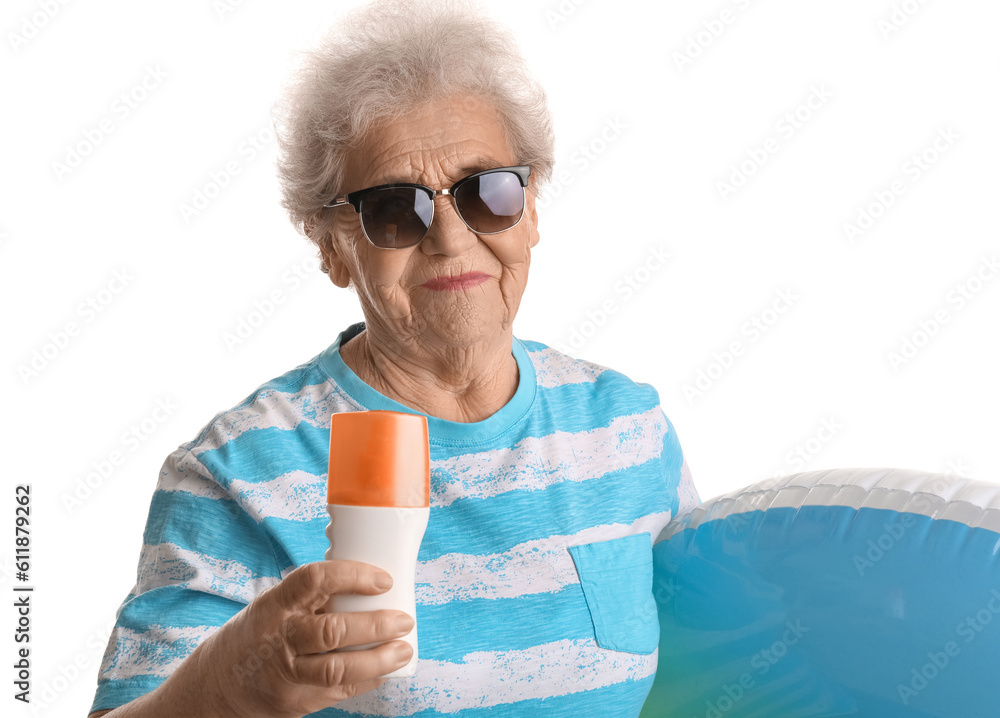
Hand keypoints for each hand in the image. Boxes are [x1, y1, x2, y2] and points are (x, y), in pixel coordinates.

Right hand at [157, 560, 413, 717]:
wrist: (215, 686)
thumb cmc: (257, 635)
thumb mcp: (274, 606)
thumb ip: (312, 598)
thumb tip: (370, 583)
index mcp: (276, 604)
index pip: (314, 579)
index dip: (353, 575)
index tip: (383, 580)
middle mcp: (279, 638)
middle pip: (332, 631)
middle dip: (376, 625)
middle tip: (404, 619)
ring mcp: (285, 674)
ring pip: (337, 669)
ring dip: (378, 660)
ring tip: (403, 650)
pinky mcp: (293, 702)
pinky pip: (338, 692)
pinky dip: (366, 681)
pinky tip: (385, 671)